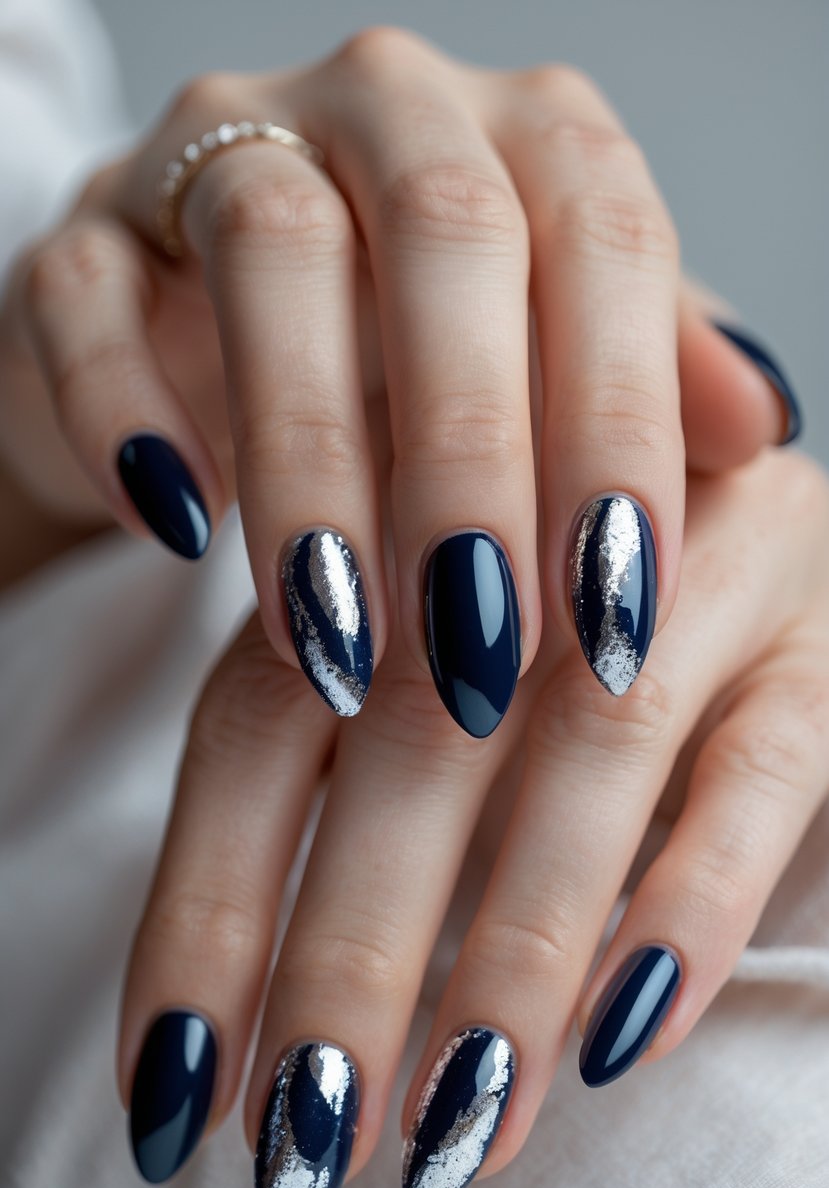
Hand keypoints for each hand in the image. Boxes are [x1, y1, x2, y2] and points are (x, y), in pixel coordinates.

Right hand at [0, 28, 798, 720]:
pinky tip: (175, 529)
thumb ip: (652, 378)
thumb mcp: (549, 369)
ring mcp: (221, 150)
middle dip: (471, 460)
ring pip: (272, 256)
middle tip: (481, 650)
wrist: (213, 335)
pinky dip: (126, 415)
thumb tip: (766, 428)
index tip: (619, 612)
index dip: (619, 428)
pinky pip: (87, 299)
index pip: (606, 246)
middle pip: (448, 238)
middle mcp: (385, 110)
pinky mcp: (86, 235)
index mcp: (523, 135)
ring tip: (334, 635)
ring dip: (311, 460)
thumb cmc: (410, 363)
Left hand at [118, 439, 828, 1187]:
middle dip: (351, 951)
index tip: (173, 1077)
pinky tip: (624, 1031)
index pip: (258, 712)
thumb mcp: (423, 672)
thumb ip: (337, 777)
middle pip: (412, 731)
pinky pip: (765, 764)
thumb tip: (219, 1027)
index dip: (205, 899)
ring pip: (593, 748)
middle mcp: (531, 526)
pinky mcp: (814, 639)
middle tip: (307, 1135)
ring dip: (517, 949)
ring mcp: (691, 568)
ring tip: (459, 1124)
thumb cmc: (543, 618)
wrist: (709, 500)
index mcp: (393, 523)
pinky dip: (691, 899)